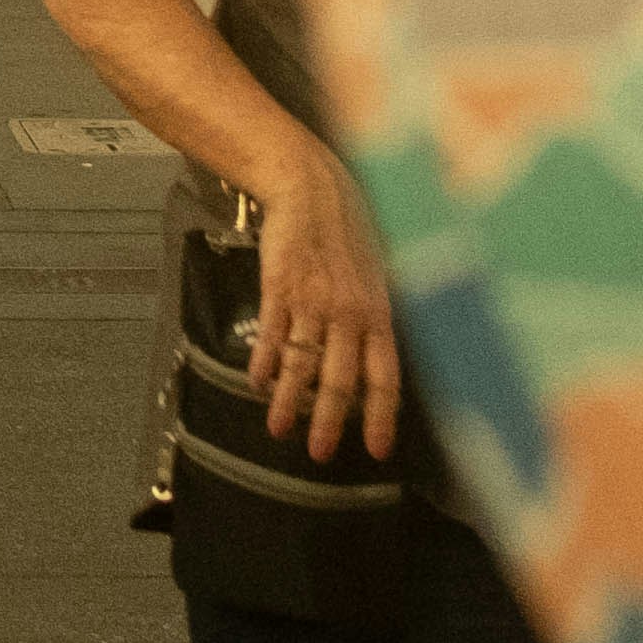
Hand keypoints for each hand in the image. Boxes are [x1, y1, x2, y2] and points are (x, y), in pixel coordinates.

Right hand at [243, 143, 399, 465]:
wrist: (310, 188)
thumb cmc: (348, 230)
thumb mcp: (377, 275)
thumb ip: (376, 318)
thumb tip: (376, 362)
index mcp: (379, 314)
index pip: (385, 377)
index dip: (381, 416)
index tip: (378, 450)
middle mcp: (349, 314)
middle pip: (340, 381)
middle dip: (330, 423)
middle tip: (320, 454)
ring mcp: (312, 303)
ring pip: (301, 365)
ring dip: (288, 402)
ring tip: (278, 431)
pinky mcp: (279, 289)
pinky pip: (272, 336)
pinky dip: (263, 364)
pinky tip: (256, 382)